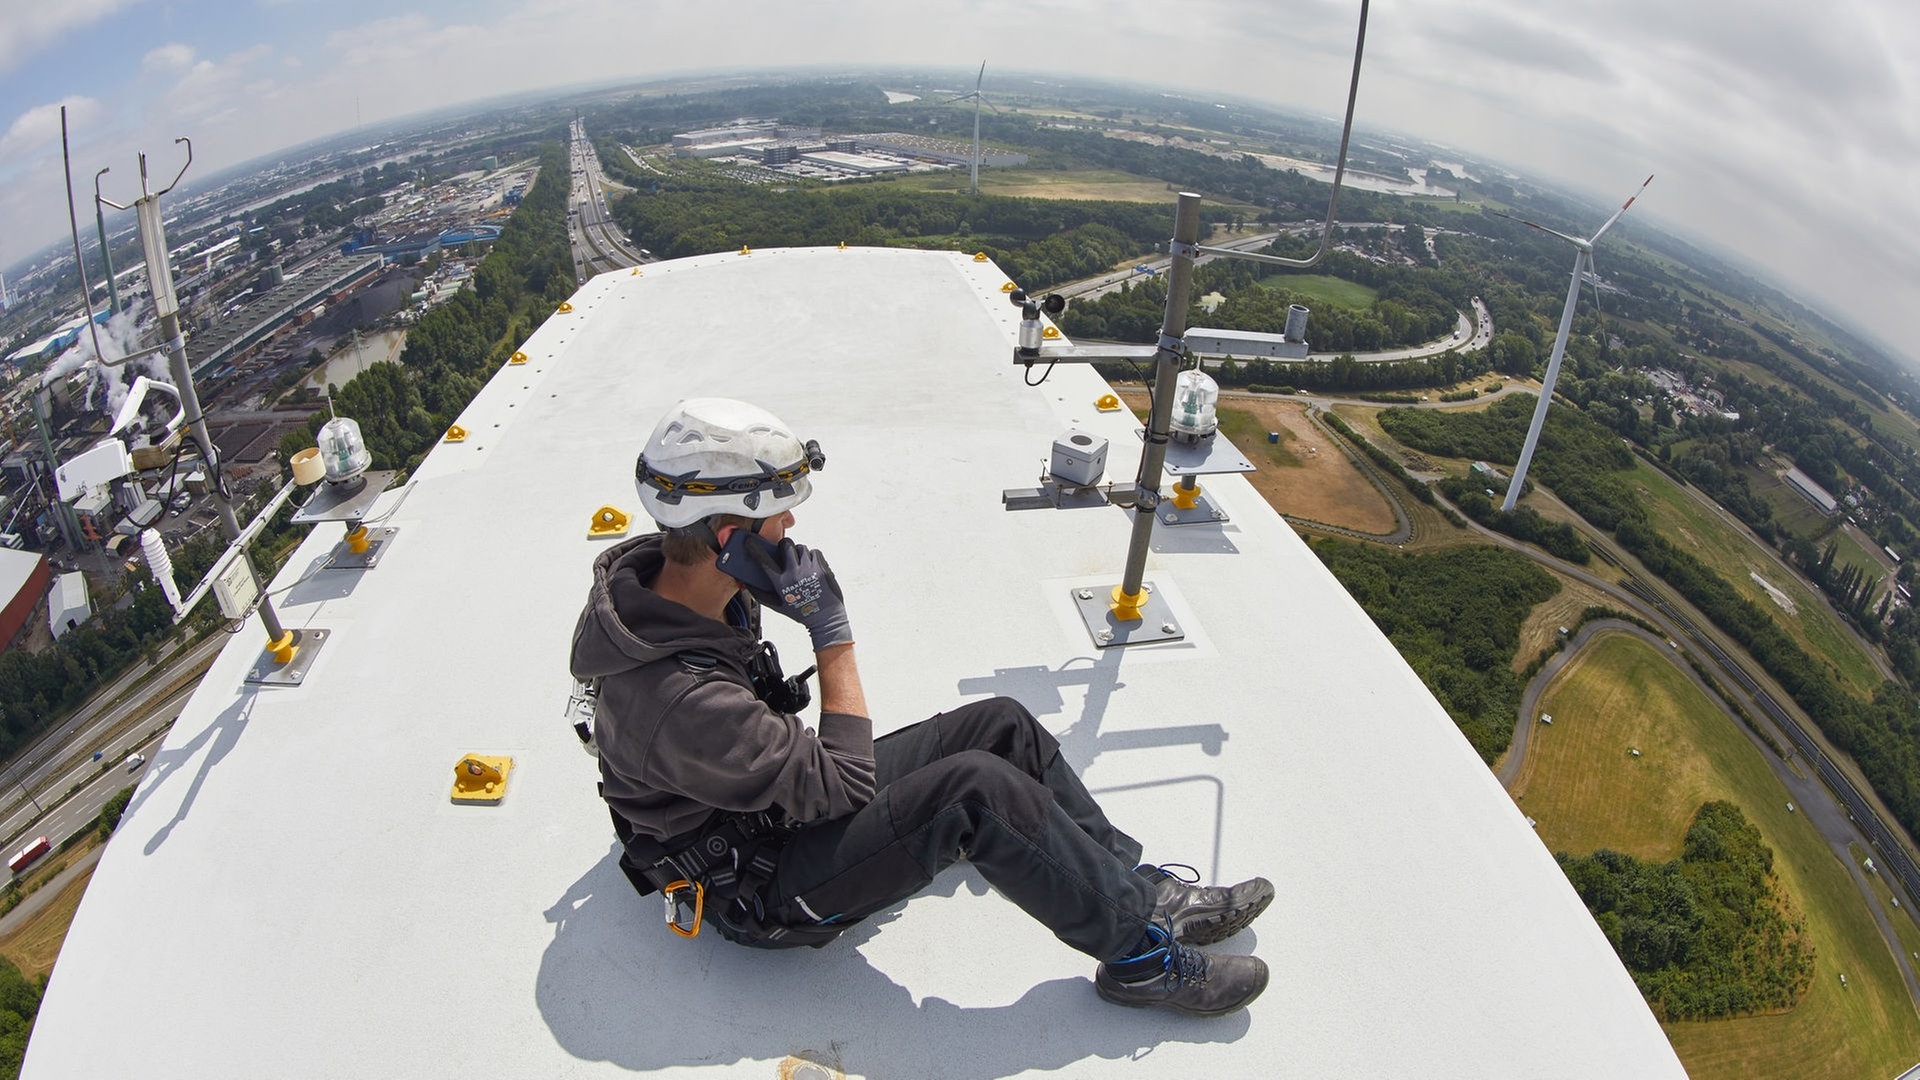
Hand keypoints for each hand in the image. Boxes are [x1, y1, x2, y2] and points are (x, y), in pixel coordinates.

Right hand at [717, 531, 853, 650]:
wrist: (826, 619)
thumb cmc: (801, 612)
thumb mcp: (778, 606)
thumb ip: (761, 594)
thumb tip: (747, 583)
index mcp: (781, 583)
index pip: (764, 561)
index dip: (755, 549)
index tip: (749, 541)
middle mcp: (794, 574)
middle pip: (786, 545)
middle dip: (784, 546)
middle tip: (785, 552)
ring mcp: (809, 569)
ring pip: (801, 548)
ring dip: (799, 553)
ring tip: (801, 564)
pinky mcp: (822, 568)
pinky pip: (814, 552)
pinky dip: (812, 557)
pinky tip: (812, 568)